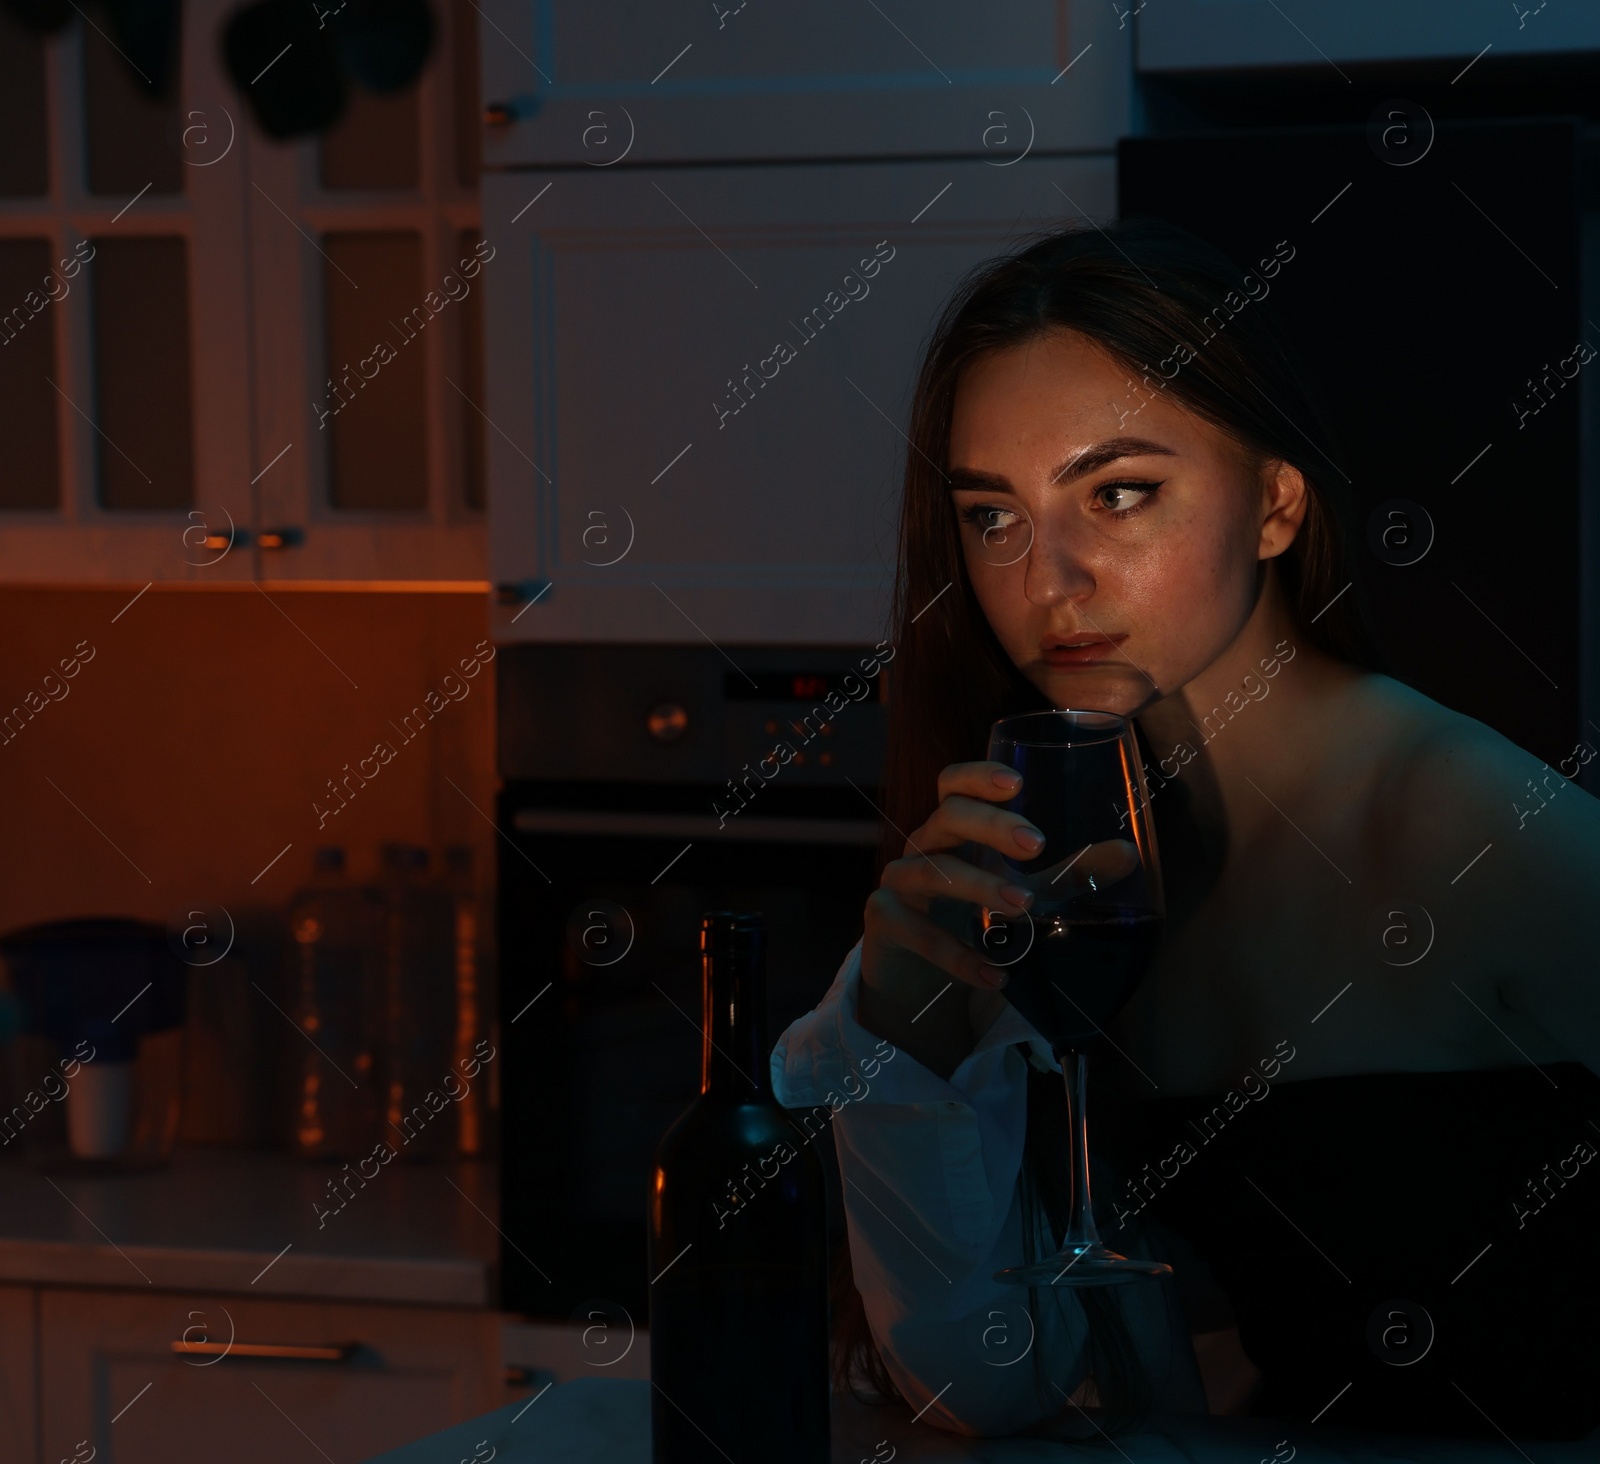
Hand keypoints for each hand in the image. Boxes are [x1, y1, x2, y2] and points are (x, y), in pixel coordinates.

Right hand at [862, 761, 1044, 1005]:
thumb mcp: (1018, 892)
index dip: (978, 777)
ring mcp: (897, 884)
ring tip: (1022, 908)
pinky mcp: (885, 923)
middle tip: (1034, 845)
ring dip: (979, 886)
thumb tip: (1127, 854)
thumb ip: (1066, 876)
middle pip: (946, 817)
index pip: (952, 785)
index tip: (1016, 784)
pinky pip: (920, 935)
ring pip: (932, 871)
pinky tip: (995, 976)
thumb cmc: (965, 919)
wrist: (911, 979)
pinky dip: (959, 957)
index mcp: (951, 831)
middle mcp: (920, 848)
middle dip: (990, 825)